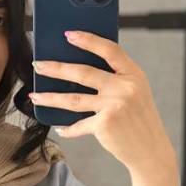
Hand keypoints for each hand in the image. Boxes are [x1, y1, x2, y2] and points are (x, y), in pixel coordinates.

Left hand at [29, 30, 177, 181]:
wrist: (150, 150)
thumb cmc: (139, 120)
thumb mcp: (135, 93)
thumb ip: (115, 80)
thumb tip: (78, 71)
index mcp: (134, 74)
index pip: (110, 50)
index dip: (88, 40)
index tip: (68, 34)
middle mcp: (125, 87)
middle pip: (83, 73)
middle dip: (56, 68)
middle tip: (38, 66)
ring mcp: (114, 105)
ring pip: (73, 99)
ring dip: (50, 97)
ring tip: (35, 95)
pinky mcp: (105, 124)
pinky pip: (78, 124)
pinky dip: (67, 128)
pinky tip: (59, 127)